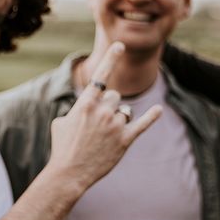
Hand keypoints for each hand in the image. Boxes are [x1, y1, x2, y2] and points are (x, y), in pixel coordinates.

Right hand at [49, 42, 162, 188]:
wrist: (69, 173)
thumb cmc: (62, 147)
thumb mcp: (61, 122)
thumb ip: (77, 109)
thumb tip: (88, 107)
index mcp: (85, 104)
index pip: (101, 76)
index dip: (111, 58)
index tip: (120, 46)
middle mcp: (102, 111)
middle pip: (115, 96)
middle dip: (109, 106)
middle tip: (98, 124)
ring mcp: (115, 126)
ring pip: (125, 111)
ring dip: (117, 118)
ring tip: (105, 135)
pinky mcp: (125, 140)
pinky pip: (141, 124)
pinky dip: (151, 117)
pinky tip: (158, 110)